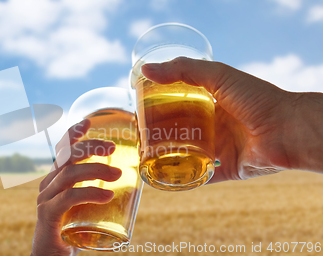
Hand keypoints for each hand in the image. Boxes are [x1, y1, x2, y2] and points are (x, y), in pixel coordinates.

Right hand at [30, 119, 121, 255]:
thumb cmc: (72, 230)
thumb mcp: (85, 207)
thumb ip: (98, 194)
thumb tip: (133, 185)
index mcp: (56, 179)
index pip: (61, 150)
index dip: (73, 133)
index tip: (89, 121)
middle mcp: (48, 185)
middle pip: (66, 157)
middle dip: (89, 147)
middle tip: (113, 148)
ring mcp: (45, 199)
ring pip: (69, 175)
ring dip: (95, 171)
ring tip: (117, 175)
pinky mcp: (48, 215)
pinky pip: (68, 198)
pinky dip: (88, 193)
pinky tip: (106, 196)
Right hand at [142, 57, 322, 181]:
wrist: (288, 130)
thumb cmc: (256, 98)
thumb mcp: (218, 75)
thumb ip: (183, 69)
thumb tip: (144, 70)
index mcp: (211, 102)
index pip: (178, 103)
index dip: (158, 106)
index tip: (138, 109)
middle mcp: (213, 125)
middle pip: (178, 129)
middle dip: (157, 133)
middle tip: (137, 135)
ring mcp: (218, 148)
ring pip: (184, 154)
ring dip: (165, 156)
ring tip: (143, 157)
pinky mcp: (223, 170)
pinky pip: (198, 177)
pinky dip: (181, 180)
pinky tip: (162, 179)